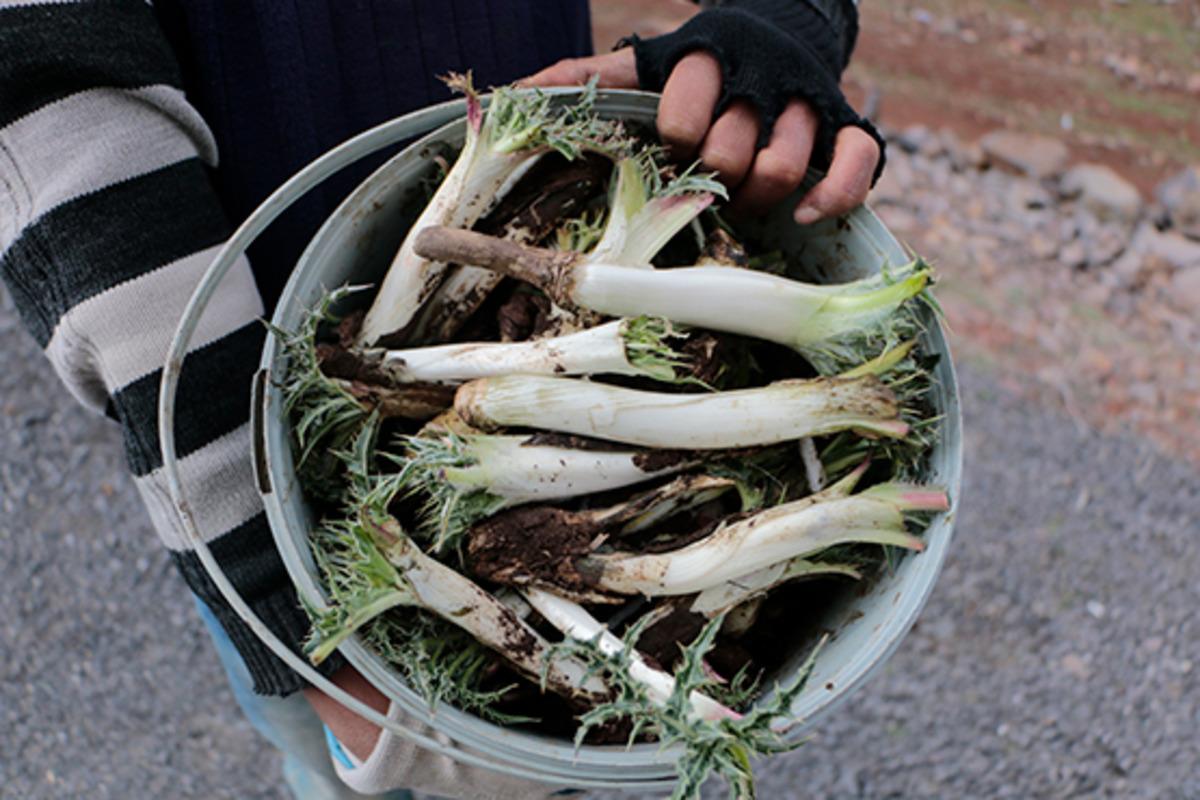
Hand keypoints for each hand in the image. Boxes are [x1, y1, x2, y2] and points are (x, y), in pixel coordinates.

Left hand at [519, 48, 880, 222]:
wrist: (775, 31)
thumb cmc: (696, 68)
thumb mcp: (642, 63)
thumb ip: (587, 76)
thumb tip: (514, 95)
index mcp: (705, 58)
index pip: (685, 110)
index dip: (674, 142)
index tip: (671, 150)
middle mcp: (761, 77)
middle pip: (732, 148)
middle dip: (712, 177)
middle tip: (705, 186)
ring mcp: (809, 102)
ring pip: (789, 161)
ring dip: (760, 194)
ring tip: (744, 201)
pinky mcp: (848, 125)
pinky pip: (859, 163)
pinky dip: (834, 195)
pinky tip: (805, 216)